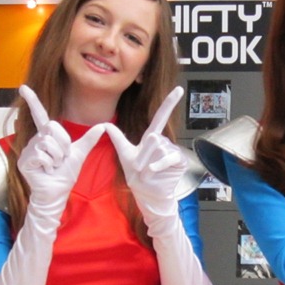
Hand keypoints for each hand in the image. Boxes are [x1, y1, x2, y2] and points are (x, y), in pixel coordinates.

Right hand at [17, 85, 107, 217]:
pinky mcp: (24, 161)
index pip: (40, 116)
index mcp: (47, 137)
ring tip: (54, 166)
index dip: (33, 101)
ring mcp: (28, 150)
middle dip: (63, 144)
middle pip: (52, 128)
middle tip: (62, 159)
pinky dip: (50, 164)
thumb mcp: (79, 154)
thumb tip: (103, 126)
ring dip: (57, 157)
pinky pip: (41, 155)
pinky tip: (47, 171)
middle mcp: (35, 140)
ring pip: (48, 142)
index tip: (23, 87)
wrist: (58, 194)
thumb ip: (89, 139)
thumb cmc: (65, 175)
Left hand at [106, 87, 185, 220]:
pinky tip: (153, 171)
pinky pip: (169, 157)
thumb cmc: (138, 177)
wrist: (147, 195)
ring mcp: (173, 151)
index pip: (160, 117)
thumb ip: (117, 138)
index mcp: (152, 138)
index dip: (169, 103)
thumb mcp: (125, 155)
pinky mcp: (179, 161)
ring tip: (146, 174)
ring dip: (148, 164)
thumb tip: (104, 124)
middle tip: (139, 169)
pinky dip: (159, 165)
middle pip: (153, 139)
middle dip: (143, 156)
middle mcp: (164, 142)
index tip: (179, 89)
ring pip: (159, 149)